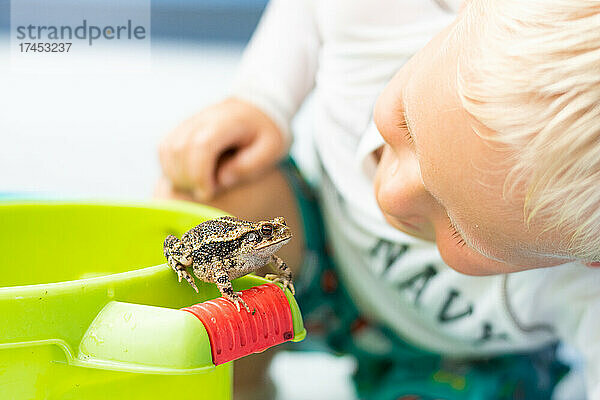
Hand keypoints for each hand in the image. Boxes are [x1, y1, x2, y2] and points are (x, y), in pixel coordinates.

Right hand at [159, 97, 287, 200]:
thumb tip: (222, 180)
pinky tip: (188, 179)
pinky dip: (170, 168)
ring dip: (176, 175)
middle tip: (206, 194)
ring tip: (198, 187)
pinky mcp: (182, 128)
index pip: (201, 146)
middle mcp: (203, 118)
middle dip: (187, 179)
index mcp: (227, 123)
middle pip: (178, 149)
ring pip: (167, 149)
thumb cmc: (268, 132)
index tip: (208, 193)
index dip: (199, 174)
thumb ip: (250, 165)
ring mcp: (190, 121)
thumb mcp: (272, 149)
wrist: (260, 107)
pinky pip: (164, 148)